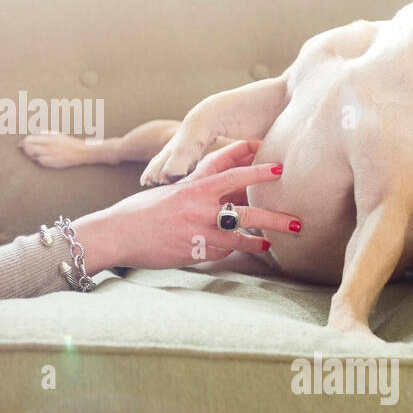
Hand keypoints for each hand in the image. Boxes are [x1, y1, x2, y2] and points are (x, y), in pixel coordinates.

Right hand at [85, 141, 301, 269]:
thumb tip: (218, 187)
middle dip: (273, 212)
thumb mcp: (168, 191)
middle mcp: (198, 207)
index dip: (254, 164)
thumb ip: (194, 187)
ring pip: (239, 235)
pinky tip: (251, 250)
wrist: (115, 233)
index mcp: (192, 186)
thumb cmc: (139, 212)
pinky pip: (221, 252)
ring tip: (279, 238)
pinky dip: (234, 250)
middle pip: (245, 209)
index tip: (275, 161)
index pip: (229, 170)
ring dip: (261, 237)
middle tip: (297, 217)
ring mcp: (196, 231)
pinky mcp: (192, 252)